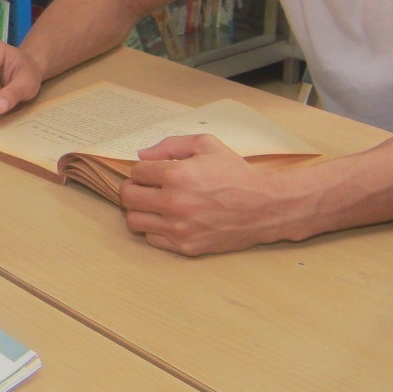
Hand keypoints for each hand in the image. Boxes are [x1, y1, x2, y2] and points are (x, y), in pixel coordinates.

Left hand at [117, 135, 296, 255]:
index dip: (143, 170)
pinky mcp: (186, 247)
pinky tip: (169, 220)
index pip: (136, 172)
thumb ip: (171, 145)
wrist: (264, 206)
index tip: (153, 172)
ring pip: (134, 221)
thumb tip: (143, 156)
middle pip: (128, 197)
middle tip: (146, 187)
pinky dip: (155, 229)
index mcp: (176, 175)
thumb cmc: (236, 174)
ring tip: (155, 204)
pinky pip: (152, 239)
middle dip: (134, 188)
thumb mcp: (207, 145)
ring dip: (141, 210)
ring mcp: (179, 228)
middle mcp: (173, 203)